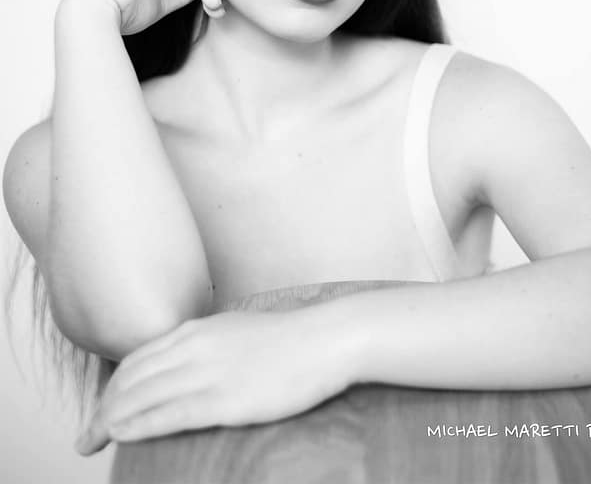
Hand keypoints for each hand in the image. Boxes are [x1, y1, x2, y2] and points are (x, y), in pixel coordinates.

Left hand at [74, 305, 355, 455]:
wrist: (326, 340)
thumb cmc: (289, 340)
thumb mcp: (237, 331)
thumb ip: (208, 344)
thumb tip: (188, 362)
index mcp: (198, 329)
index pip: (138, 359)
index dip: (112, 387)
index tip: (100, 409)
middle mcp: (195, 347)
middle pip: (132, 378)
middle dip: (101, 408)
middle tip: (86, 435)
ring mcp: (208, 372)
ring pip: (142, 396)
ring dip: (110, 420)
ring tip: (93, 440)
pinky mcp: (223, 398)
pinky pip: (167, 414)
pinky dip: (137, 425)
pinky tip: (120, 435)